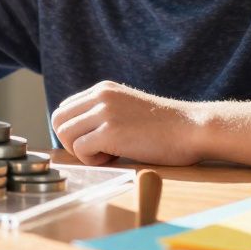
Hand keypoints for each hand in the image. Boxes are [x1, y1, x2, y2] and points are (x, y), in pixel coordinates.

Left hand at [50, 81, 206, 165]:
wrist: (192, 128)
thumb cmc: (166, 127)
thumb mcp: (129, 109)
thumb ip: (105, 113)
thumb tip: (79, 135)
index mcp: (104, 89)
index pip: (66, 109)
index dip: (75, 131)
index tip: (97, 141)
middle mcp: (100, 96)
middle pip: (58, 120)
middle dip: (72, 141)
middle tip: (97, 150)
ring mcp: (104, 112)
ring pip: (65, 134)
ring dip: (81, 151)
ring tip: (107, 154)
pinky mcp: (110, 131)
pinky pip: (80, 149)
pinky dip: (92, 160)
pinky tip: (115, 157)